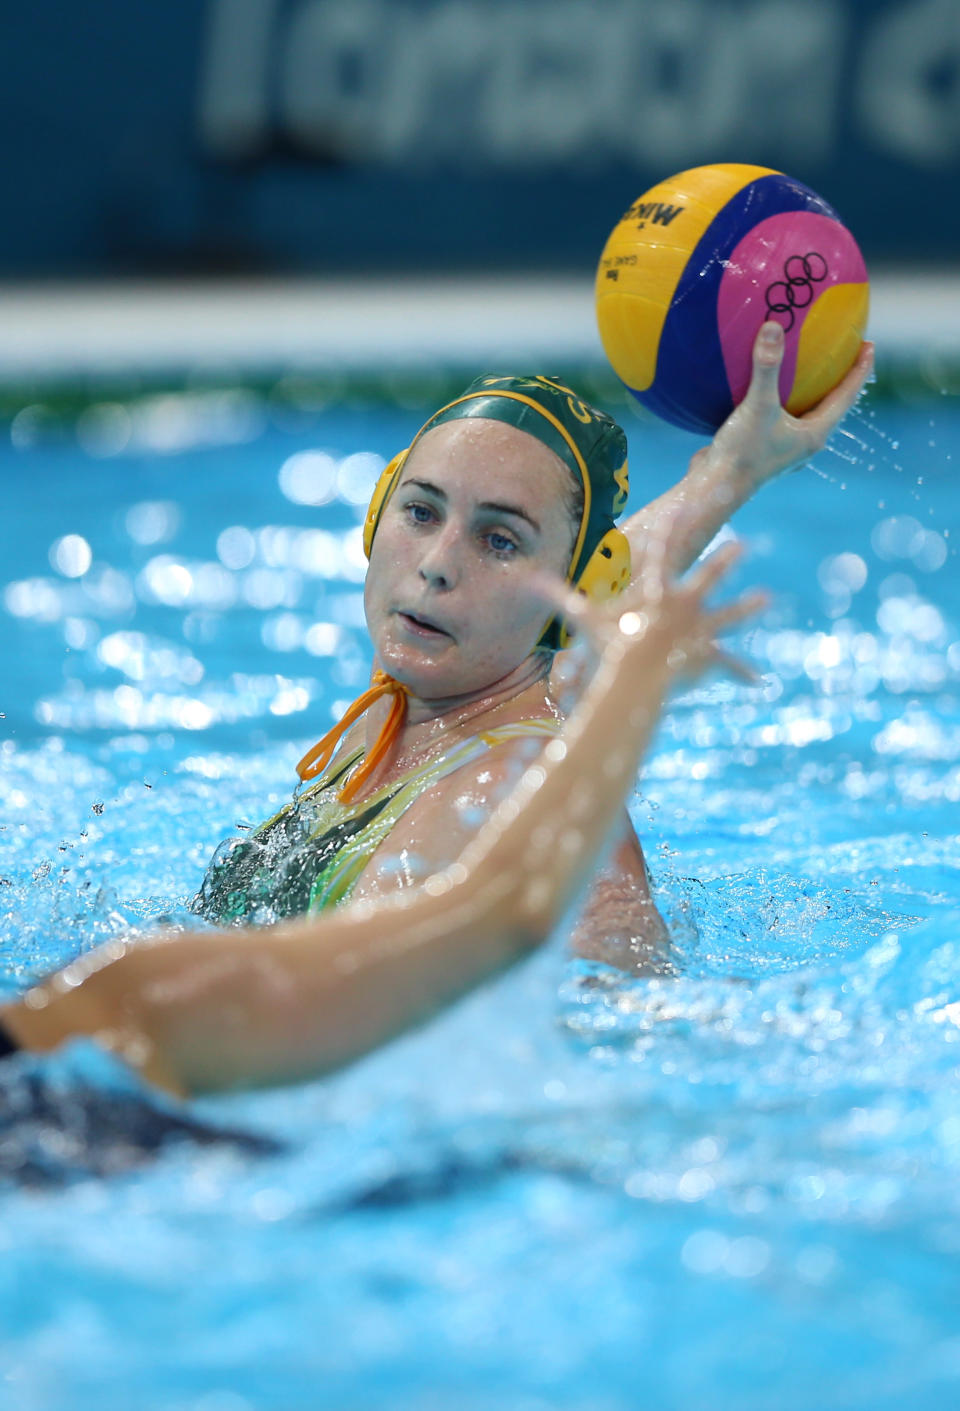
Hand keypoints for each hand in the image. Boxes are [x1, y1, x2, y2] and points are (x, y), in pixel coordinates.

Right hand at [536, 529, 766, 687]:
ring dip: (747, 606)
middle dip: (725, 558)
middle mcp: (685, 602)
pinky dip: (739, 674)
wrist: (637, 675)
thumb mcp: (581, 619)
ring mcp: (700, 626)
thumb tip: (523, 579)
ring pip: (729, 613)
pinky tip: (758, 680)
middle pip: (709, 574)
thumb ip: (556, 597)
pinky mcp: (707, 653)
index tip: (684, 505)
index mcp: (656, 590)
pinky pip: (727, 664)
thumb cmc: (608, 645)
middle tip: (741, 544)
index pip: (662, 551)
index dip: (671, 526)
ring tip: (765, 599)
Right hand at [691, 322, 874, 491]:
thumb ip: (767, 367)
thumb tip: (773, 326)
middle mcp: (804, 442)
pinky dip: (780, 399)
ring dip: (810, 391)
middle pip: (831, 405)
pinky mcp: (763, 448)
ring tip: (809, 367)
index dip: (859, 370)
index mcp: (814, 434)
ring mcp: (784, 447)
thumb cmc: (743, 454)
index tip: (869, 345)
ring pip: (805, 413)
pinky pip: (779, 417)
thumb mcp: (758, 406)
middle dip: (839, 379)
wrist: (714, 488)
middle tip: (844, 352)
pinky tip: (764, 386)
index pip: (846, 397)